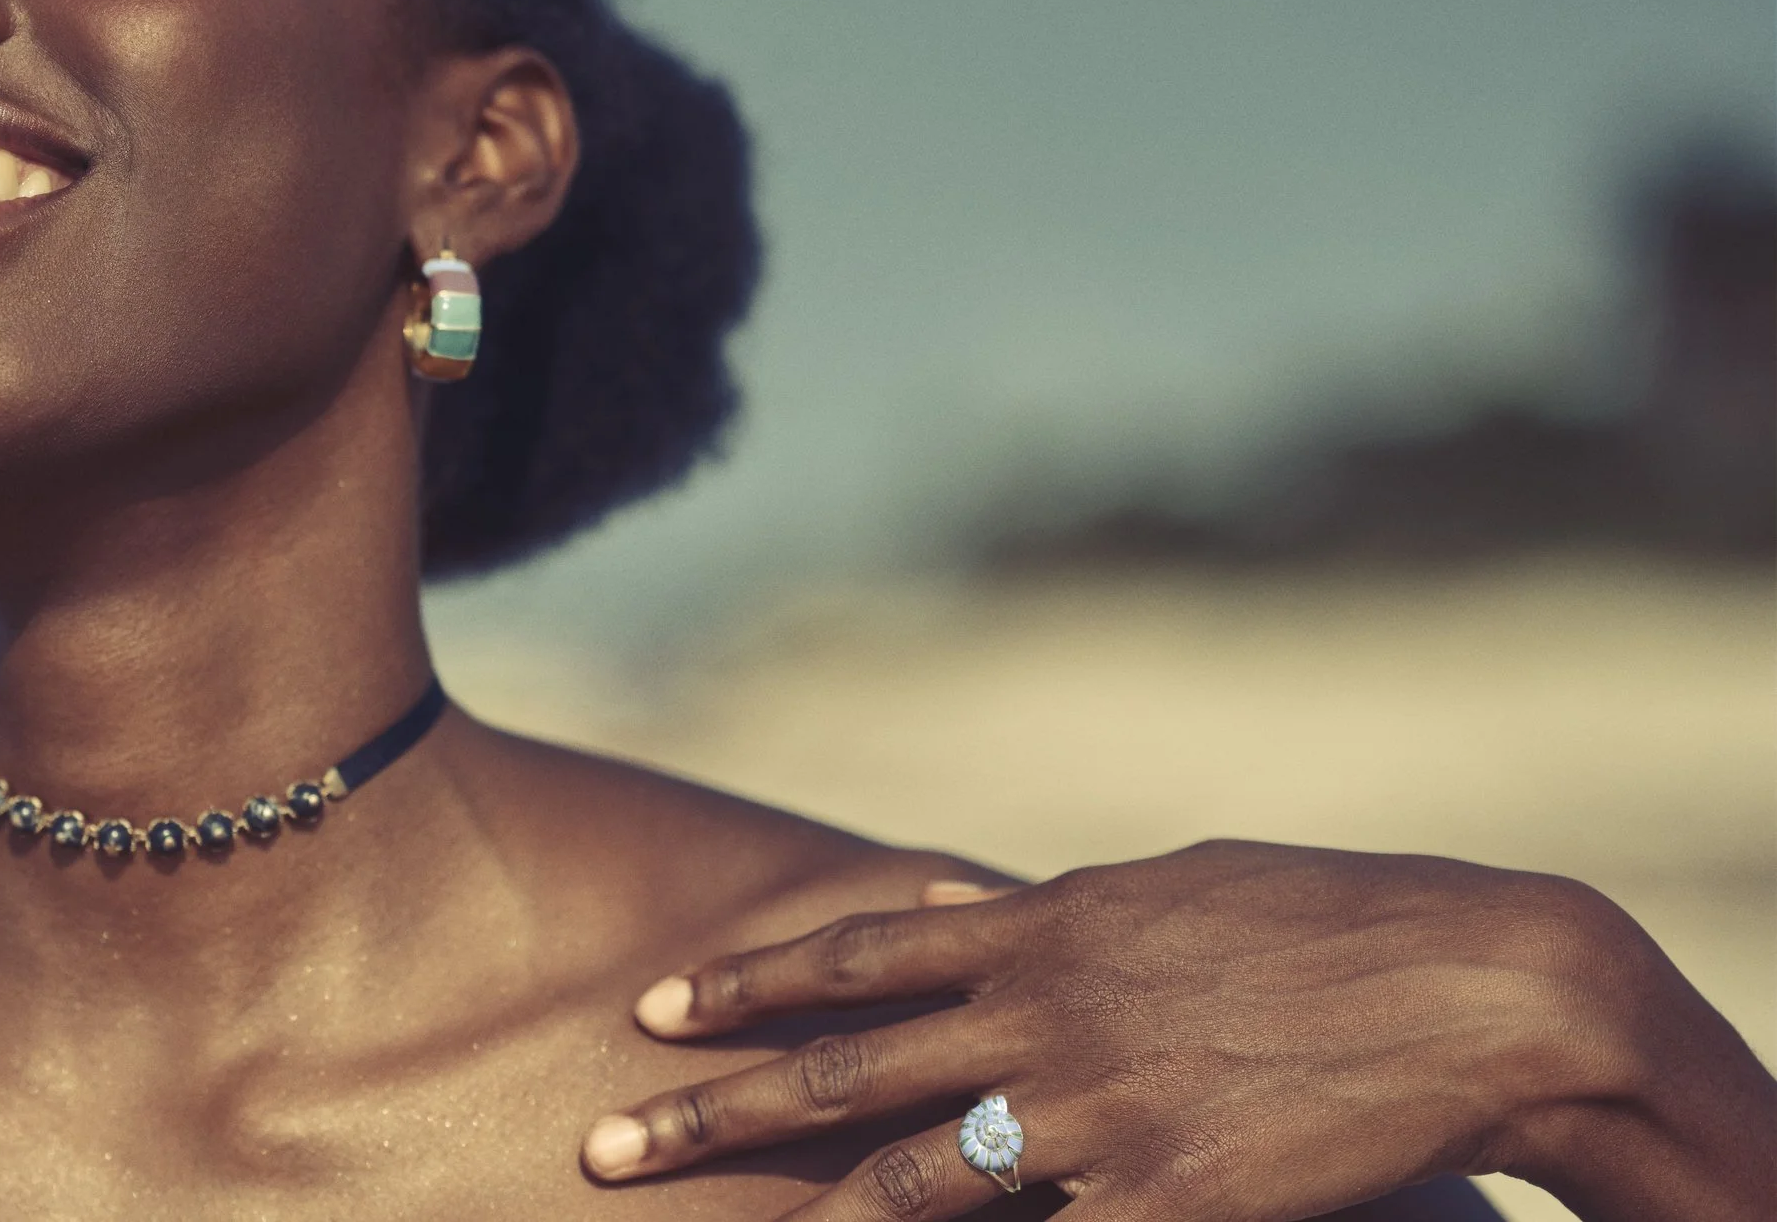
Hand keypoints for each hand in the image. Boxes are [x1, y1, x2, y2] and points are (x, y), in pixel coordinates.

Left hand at [583, 840, 1776, 1219]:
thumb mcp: (1167, 887)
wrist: (1476, 989)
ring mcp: (1099, 1115)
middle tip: (599, 1143)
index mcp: (1045, 924)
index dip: (746, 983)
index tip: (652, 1007)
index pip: (857, 954)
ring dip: (799, 1217)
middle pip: (843, 1070)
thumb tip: (946, 902)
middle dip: (710, 1112)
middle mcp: (1045, 1013)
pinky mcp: (1165, 1204)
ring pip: (910, 1180)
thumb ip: (1043, 908)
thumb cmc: (1328, 918)